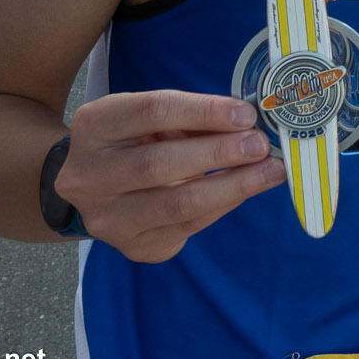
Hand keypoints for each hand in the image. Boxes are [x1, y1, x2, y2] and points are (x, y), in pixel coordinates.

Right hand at [56, 90, 286, 261]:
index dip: (203, 111)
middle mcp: (89, 176)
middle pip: (159, 163)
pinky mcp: (132, 246)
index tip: (245, 113)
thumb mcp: (149, 118)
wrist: (94, 187)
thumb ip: (190, 118)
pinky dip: (222, 206)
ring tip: (269, 171)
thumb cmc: (133, 141)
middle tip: (260, 145)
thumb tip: (247, 122)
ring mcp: (107, 218)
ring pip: (177, 205)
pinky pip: (187, 228)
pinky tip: (245, 190)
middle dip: (219, 153)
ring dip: (232, 186)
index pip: (151, 112)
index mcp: (94, 126)